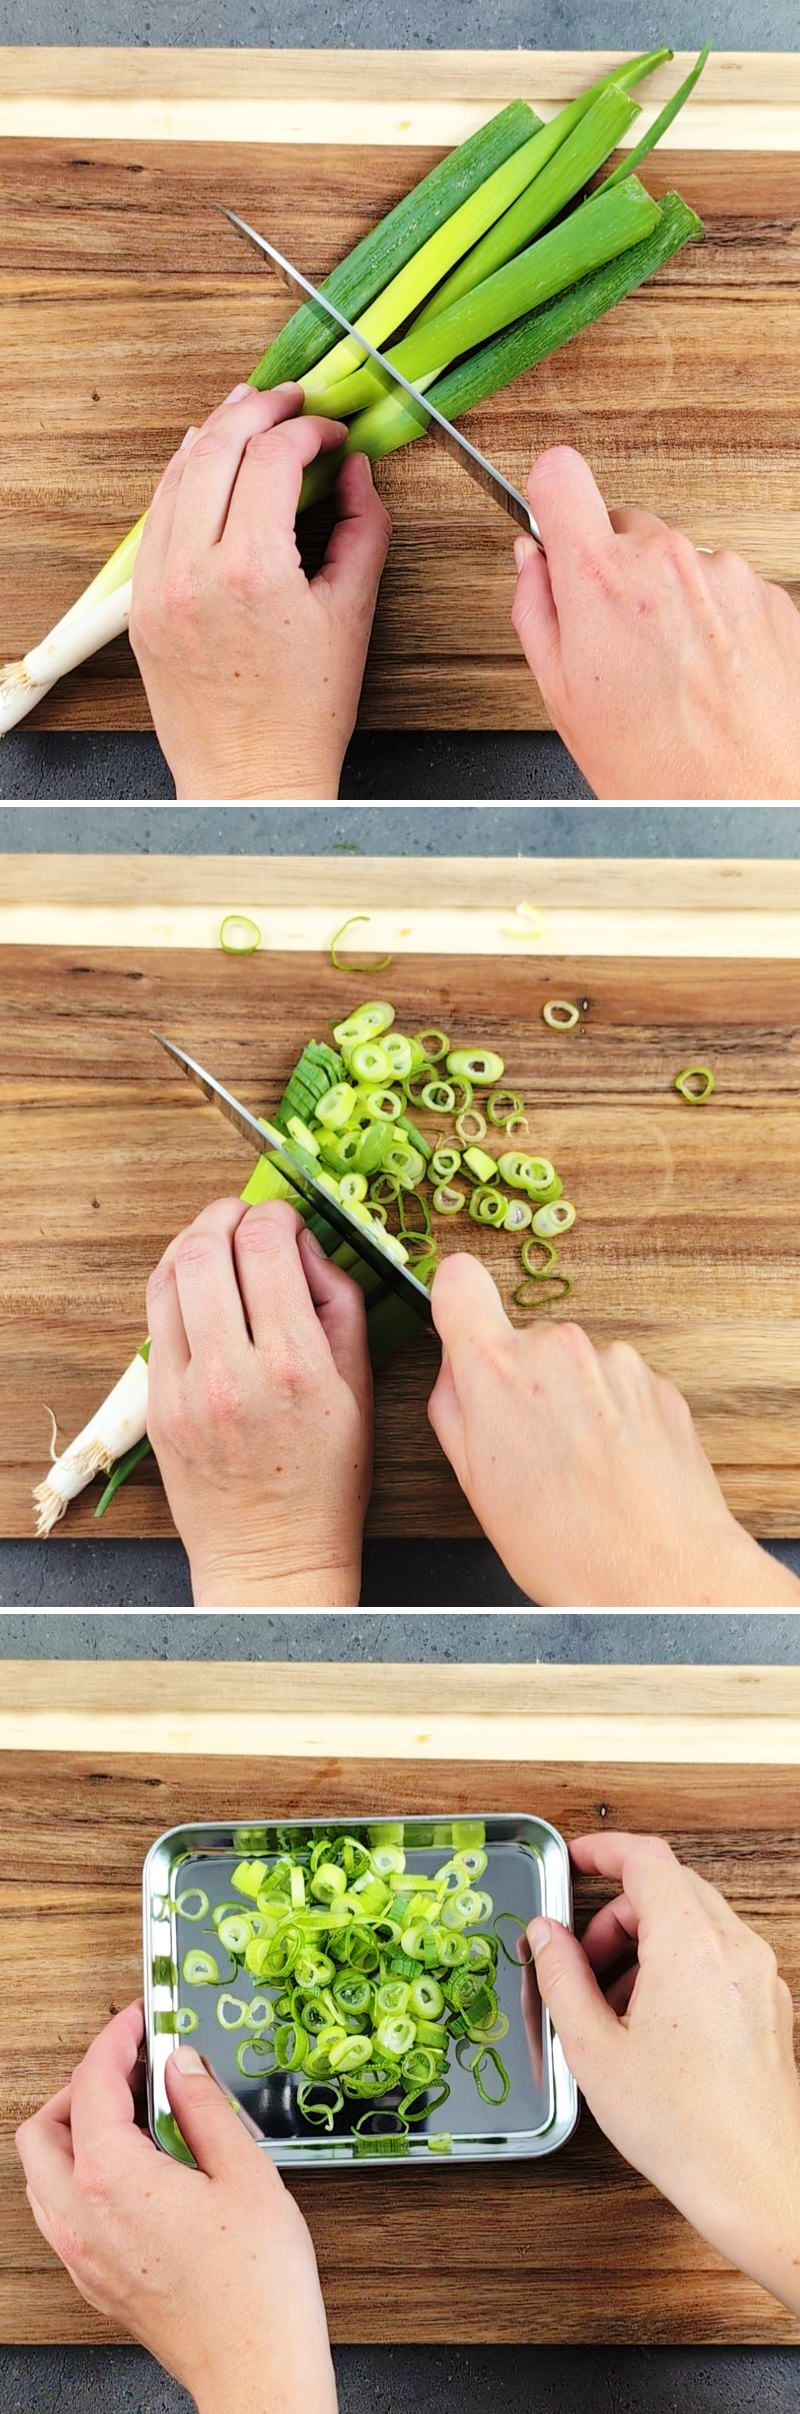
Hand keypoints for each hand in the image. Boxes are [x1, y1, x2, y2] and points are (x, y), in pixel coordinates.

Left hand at [15, 2004, 336, 2413]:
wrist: (255, 2368)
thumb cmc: (256, 2284)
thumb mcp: (244, 2171)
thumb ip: (204, 2107)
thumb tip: (181, 2066)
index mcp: (112, 2180)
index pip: (92, 2084)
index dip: (115, 2039)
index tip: (139, 2019)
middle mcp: (81, 2219)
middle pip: (44, 2129)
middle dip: (82, 2086)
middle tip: (132, 2066)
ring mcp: (83, 2255)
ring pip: (43, 2176)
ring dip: (76, 2133)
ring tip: (136, 2116)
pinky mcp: (96, 2282)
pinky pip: (61, 2214)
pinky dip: (83, 2177)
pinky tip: (138, 2172)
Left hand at [130, 383, 390, 798]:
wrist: (251, 778)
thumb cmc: (305, 715)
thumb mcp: (352, 616)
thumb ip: (362, 530)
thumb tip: (357, 474)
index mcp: (252, 574)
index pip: (273, 460)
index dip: (307, 432)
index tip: (331, 435)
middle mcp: (194, 573)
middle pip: (216, 450)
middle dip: (257, 411)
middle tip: (288, 400)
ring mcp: (158, 588)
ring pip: (175, 476)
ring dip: (213, 434)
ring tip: (245, 413)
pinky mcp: (142, 605)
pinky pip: (156, 519)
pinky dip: (182, 479)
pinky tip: (204, 463)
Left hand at [146, 1196, 372, 1605]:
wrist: (272, 1554)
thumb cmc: (327, 1479)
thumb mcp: (360, 1387)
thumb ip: (340, 1304)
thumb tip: (307, 1247)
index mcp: (294, 1366)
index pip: (265, 1247)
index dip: (276, 1215)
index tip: (287, 1220)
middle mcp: (233, 1373)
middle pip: (208, 1250)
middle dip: (227, 1215)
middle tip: (245, 1216)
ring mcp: (185, 1390)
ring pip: (169, 1277)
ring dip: (193, 1241)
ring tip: (217, 1240)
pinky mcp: (158, 1404)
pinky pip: (155, 1320)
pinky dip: (175, 1286)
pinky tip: (196, 1283)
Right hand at [427, 1255, 799, 1606]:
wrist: (659, 1573)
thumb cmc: (565, 1545)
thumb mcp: (473, 1484)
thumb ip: (453, 1408)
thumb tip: (455, 1370)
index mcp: (496, 1370)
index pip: (459, 1282)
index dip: (456, 1303)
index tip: (463, 1327)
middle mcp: (557, 1348)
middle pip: (524, 1340)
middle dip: (524, 1382)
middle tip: (532, 1449)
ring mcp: (615, 1361)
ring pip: (576, 1366)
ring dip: (574, 1401)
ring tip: (582, 1469)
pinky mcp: (658, 1382)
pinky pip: (619, 1386)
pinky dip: (614, 1417)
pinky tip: (616, 1469)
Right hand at [511, 446, 799, 799]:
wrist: (742, 803)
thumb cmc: (657, 767)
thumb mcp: (561, 696)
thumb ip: (536, 611)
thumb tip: (530, 562)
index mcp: (601, 579)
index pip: (559, 476)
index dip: (550, 499)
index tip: (552, 523)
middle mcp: (666, 560)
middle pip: (621, 526)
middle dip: (611, 573)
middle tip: (614, 645)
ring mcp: (724, 574)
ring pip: (675, 562)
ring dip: (666, 602)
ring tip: (668, 673)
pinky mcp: (767, 594)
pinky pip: (721, 588)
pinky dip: (711, 622)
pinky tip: (706, 676)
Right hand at [527, 1833, 799, 2314]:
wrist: (758, 2183)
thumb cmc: (681, 2126)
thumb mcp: (593, 2049)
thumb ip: (561, 1977)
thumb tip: (543, 1934)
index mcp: (690, 1944)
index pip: (646, 1859)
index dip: (603, 1850)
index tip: (573, 1861)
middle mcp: (734, 1948)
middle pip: (670, 1889)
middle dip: (618, 1913)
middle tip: (581, 1960)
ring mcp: (760, 1977)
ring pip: (696, 1923)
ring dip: (648, 1943)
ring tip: (613, 2007)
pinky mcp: (771, 2007)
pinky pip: (719, 1958)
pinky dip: (680, 1967)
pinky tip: (653, 2027)